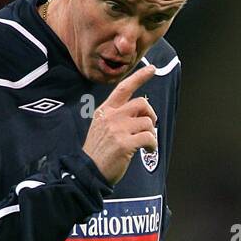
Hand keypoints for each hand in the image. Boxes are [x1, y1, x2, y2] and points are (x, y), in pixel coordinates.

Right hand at [83, 64, 156, 185]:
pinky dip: (153, 145)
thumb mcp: (101, 128)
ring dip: (152, 134)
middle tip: (151, 127)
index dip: (140, 77)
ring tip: (147, 144)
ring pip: (147, 122)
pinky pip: (149, 137)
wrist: (88, 172)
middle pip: (142, 103)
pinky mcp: (125, 144)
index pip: (124, 88)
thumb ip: (117, 117)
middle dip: (151, 114)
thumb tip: (139, 113)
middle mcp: (111, 116)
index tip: (152, 68)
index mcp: (105, 111)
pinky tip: (148, 151)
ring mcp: (118, 129)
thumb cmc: (98, 153)